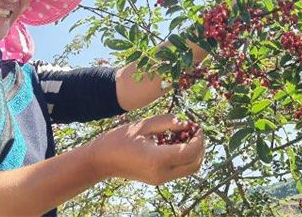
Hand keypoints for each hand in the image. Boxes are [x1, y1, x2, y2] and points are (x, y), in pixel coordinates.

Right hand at [88, 114, 203, 184]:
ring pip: (189, 169)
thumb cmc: (119, 139)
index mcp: (158, 159)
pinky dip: (183, 157)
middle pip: (194, 164)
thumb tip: (186, 123)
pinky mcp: (158, 179)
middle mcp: (162, 173)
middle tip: (195, 131)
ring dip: (193, 153)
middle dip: (200, 147)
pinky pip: (179, 170)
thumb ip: (166, 122)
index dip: (198, 138)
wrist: (101, 161)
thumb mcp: (142, 125)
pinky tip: (175, 142)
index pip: (191, 151)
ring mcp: (160, 179)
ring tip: (185, 135)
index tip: (196, 125)